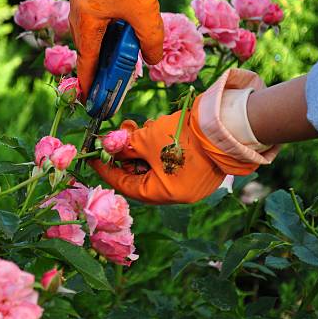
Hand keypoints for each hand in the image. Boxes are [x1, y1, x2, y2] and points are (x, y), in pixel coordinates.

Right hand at [69, 0, 247, 99]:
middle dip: (92, 55)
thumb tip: (155, 60)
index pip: (87, 54)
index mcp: (86, 14)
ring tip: (110, 44)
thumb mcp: (146, 12)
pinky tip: (115, 12)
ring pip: (88, 15)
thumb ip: (150, 41)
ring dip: (98, 33)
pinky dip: (102, 13)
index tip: (86, 94)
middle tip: (100, 71)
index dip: (88, 76)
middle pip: (83, 35)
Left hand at [91, 69, 279, 203]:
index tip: (94, 157)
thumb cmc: (182, 136)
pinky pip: (171, 162)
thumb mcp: (147, 141)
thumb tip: (108, 148)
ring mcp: (191, 181)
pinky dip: (159, 149)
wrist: (223, 123)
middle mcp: (179, 194)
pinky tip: (155, 130)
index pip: (126, 185)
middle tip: (117, 137)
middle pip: (141, 177)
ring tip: (138, 128)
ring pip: (156, 167)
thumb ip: (125, 147)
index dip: (107, 169)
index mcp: (164, 194)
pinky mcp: (199, 167)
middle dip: (127, 155)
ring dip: (142, 148)